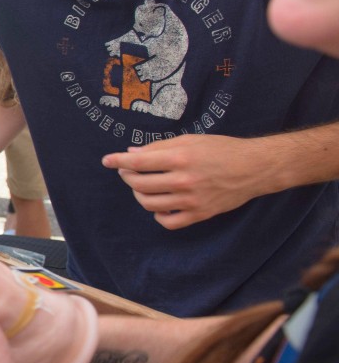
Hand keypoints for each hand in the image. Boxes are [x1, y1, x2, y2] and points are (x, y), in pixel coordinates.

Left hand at [102, 134, 263, 228]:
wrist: (254, 168)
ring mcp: (191, 201)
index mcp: (181, 158)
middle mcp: (184, 181)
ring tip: (142, 185)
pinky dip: (158, 214)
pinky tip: (159, 204)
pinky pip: (168, 222)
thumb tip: (131, 153)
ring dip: (138, 194)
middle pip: (140, 184)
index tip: (107, 160)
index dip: (118, 161)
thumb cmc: (222, 149)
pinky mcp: (199, 214)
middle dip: (127, 176)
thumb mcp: (190, 140)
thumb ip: (159, 148)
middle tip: (128, 170)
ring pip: (149, 203)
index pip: (138, 162)